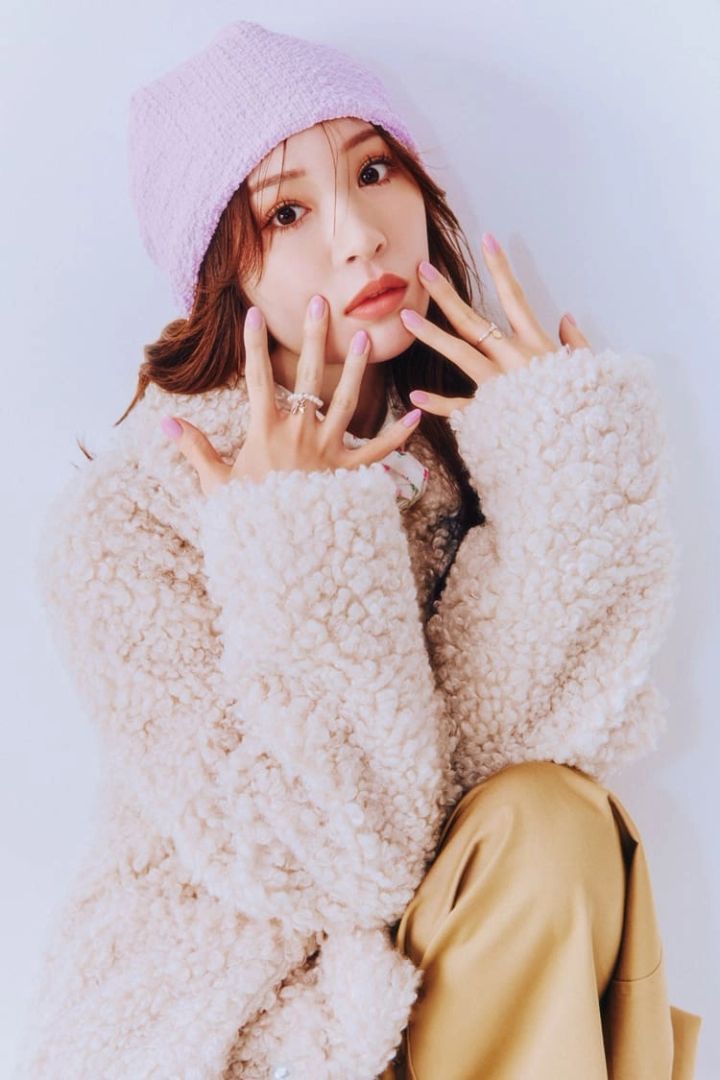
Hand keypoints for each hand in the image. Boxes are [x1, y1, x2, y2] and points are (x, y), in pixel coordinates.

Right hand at [160, 295, 422, 496]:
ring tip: (366, 336)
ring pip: (349, 403)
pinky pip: (377, 453)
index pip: (257, 379)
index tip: (253, 313)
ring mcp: (328, 451)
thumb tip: (164, 423)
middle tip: (322, 302)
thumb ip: (195, 449)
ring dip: (357, 368)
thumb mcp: (217, 485)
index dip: (254, 345)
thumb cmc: (250, 519)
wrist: (285, 554)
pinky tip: (417, 417)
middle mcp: (301, 433)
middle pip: (308, 377)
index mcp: (266, 432)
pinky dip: (398, 438)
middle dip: (314, 337)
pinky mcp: (350, 474)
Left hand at [399, 233, 592, 416]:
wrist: (581, 443)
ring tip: (405, 318)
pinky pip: (461, 407)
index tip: (487, 238)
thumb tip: (567, 318)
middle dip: (446, 294)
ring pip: (460, 354)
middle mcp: (513, 359)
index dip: (501, 267)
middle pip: (473, 320)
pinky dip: (438, 404)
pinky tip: (415, 396)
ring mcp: (499, 385)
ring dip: (431, 335)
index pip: (514, 297)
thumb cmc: (586, 405)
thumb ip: (576, 342)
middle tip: (422, 270)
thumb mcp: (588, 368)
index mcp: (536, 345)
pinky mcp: (492, 414)